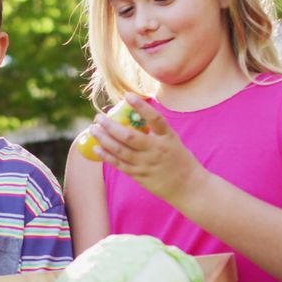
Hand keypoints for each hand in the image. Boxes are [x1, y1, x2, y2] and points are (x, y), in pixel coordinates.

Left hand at [86, 94, 207, 204]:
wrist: (188, 186)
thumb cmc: (178, 159)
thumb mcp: (172, 140)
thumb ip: (155, 130)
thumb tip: (132, 115)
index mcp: (168, 137)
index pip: (155, 119)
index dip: (141, 106)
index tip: (128, 95)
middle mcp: (156, 150)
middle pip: (129, 136)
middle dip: (110, 125)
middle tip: (98, 117)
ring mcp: (147, 164)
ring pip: (120, 150)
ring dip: (104, 139)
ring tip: (93, 129)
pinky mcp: (140, 176)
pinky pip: (119, 164)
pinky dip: (106, 156)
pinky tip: (96, 148)